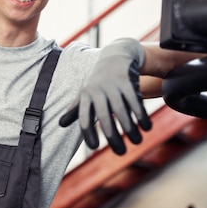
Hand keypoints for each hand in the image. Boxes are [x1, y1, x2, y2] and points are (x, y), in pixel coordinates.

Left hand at [60, 38, 151, 153]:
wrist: (115, 55)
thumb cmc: (98, 80)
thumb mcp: (85, 92)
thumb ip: (75, 109)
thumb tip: (60, 124)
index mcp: (85, 96)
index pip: (84, 118)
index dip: (88, 133)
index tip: (95, 148)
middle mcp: (98, 91)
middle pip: (104, 118)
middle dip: (112, 137)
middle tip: (121, 153)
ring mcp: (113, 85)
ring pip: (121, 111)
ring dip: (130, 129)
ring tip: (136, 141)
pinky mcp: (127, 82)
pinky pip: (135, 101)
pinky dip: (141, 115)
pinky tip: (146, 127)